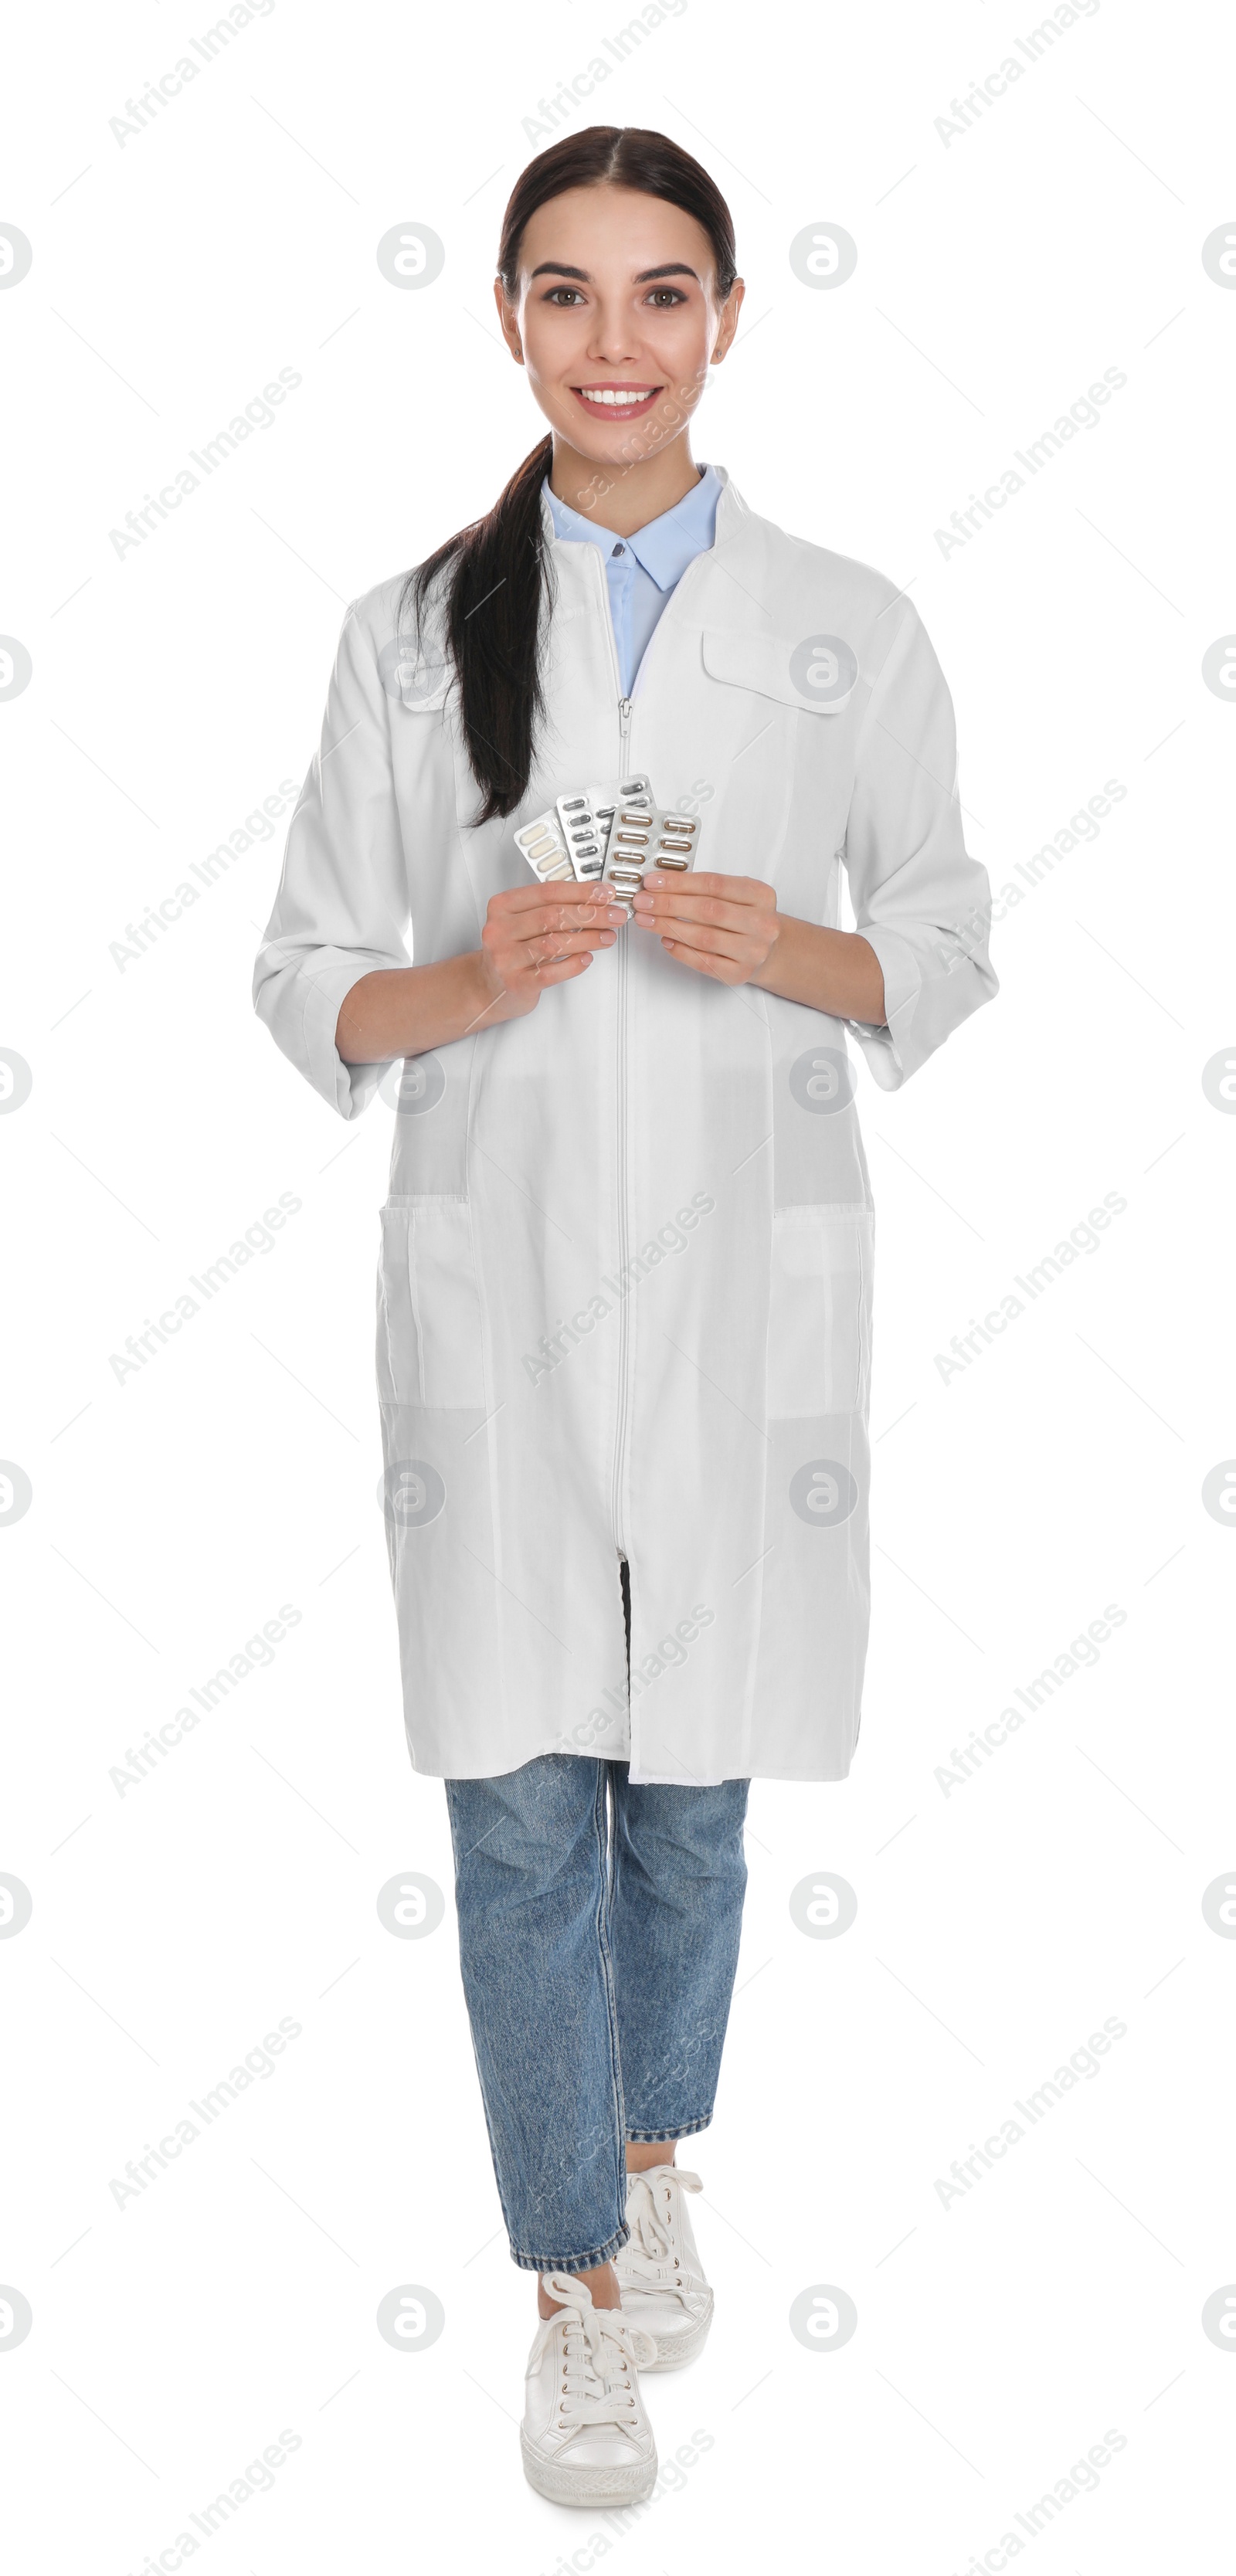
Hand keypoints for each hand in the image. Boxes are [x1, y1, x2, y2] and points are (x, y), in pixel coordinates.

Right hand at [474, 881, 626, 1023]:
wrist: (488, 986)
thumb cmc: (510, 950)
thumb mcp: (521, 921)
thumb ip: (549, 908)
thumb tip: (593, 900)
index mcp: (503, 906)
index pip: (548, 892)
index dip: (581, 891)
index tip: (605, 893)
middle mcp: (500, 930)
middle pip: (553, 916)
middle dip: (591, 915)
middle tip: (614, 916)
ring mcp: (506, 957)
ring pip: (554, 943)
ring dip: (588, 939)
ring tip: (607, 937)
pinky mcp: (516, 982)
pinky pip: (551, 972)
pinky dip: (574, 964)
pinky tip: (587, 958)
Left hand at [630, 870, 779, 985]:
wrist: (771, 950)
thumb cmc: (748, 918)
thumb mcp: (738, 894)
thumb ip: (707, 887)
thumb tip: (663, 884)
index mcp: (761, 896)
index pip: (714, 884)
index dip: (679, 882)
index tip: (654, 881)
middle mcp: (761, 924)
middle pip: (708, 910)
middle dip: (669, 904)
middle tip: (643, 900)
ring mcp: (752, 951)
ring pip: (703, 937)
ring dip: (668, 926)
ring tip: (646, 919)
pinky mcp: (738, 973)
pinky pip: (703, 962)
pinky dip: (680, 950)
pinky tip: (665, 940)